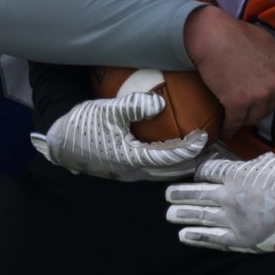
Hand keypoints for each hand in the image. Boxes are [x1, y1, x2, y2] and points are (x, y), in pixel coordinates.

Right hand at [33, 88, 212, 181]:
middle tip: (214, 149)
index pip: (170, 157)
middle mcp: (134, 171)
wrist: (59, 141)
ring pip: (165, 172)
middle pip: (173, 170)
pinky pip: (155, 169)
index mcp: (132, 160)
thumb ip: (134, 106)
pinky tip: (176, 152)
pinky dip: (170, 163)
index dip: (190, 148)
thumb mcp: (107, 111)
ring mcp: (130, 173)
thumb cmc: (82, 125)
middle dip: (194, 161)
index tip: (206, 136)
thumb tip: (159, 102)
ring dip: (183, 164)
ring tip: (201, 152)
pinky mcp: (126, 168)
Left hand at [165, 153, 274, 251]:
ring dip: (182, 214)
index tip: (197, 175)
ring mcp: (231, 219)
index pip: (208, 172)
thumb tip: (238, 165)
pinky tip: (183, 235)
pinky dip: (195, 236)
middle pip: (196, 194)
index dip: (199, 172)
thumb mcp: (268, 162)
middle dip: (179, 194)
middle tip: (168, 195)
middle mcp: (227, 196)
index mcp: (235, 174)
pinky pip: (211, 237)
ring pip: (199, 215)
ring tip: (169, 214)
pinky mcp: (238, 238)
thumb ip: (248, 164)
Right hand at [183, 5, 274, 135]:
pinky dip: (230, 128)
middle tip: (245, 109)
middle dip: (257, 110)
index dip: (271, 100)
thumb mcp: (268, 43)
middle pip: (268, 109)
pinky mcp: (238, 104)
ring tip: (235, 119)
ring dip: (243, 119)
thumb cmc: (237, 34)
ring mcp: (258, 96)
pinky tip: (226, 131)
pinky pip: (235, 123)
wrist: (212, 35)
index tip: (261, 101)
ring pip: (252, 118)